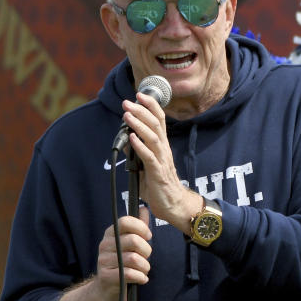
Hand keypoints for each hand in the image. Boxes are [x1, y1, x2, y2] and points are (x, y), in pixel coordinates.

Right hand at [95, 208, 152, 295]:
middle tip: (146, 258)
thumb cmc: (121, 265)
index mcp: (110, 234)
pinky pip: (130, 274)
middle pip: (133, 241)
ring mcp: (104, 261)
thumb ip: (137, 227)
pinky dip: (141, 277)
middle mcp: (104, 245)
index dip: (141, 228)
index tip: (148, 237)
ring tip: (144, 271)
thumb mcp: (128, 245)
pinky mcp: (106, 276)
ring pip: (134, 259)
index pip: (125, 222)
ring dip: (145, 267)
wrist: (105, 291)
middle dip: (147, 251)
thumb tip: (144, 209)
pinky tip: (141, 279)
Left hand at [121, 92, 203, 232]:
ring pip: (152, 137)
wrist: (173, 205)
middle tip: (127, 102)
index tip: (139, 94)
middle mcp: (163, 150)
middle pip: (155, 124)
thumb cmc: (159, 185)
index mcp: (161, 146)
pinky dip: (140, 146)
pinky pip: (149, 157)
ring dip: (139, 125)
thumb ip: (138, 153)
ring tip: (127, 116)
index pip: (159, 120)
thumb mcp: (146, 165)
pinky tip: (132, 138)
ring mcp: (162, 161)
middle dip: (141, 111)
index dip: (150, 106)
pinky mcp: (158, 173)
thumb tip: (127, 141)